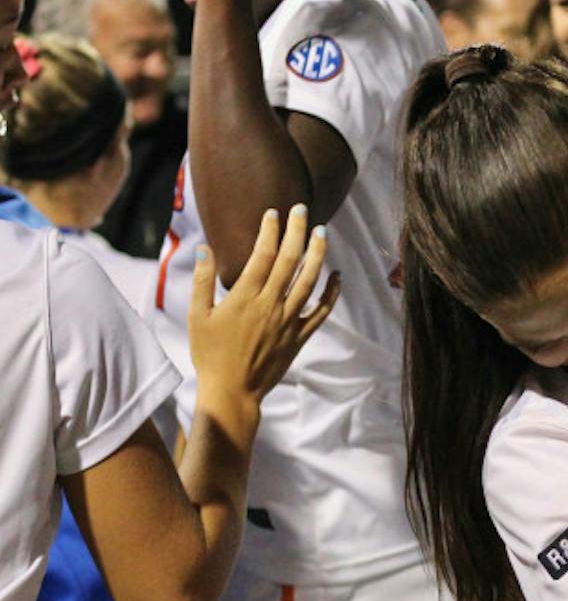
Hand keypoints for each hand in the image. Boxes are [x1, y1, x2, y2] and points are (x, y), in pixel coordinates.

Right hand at [189, 205, 338, 410]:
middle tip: (301, 209)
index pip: (262, 256)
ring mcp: (289, 321)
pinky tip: (338, 277)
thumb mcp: (196, 316)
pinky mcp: (300, 337)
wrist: (232, 391)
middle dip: (296, 232)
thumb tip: (204, 248)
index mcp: (245, 297)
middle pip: (289, 261)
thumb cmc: (209, 354)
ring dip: (318, 255)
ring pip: (309, 282)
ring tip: (321, 232)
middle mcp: (271, 305)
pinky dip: (331, 293)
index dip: (270, 232)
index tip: (273, 213)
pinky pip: (321, 312)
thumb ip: (202, 280)